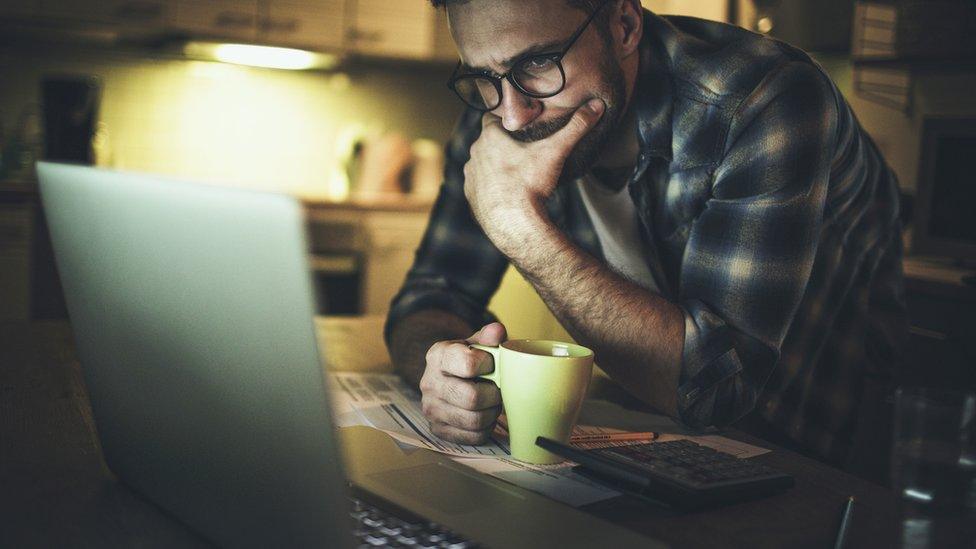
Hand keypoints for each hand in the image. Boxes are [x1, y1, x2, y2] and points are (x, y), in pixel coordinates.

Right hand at [419, 322, 505, 444]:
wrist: (449, 377)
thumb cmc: (468, 359)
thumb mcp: (477, 343)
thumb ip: (488, 337)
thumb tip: (497, 332)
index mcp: (438, 355)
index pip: (469, 364)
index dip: (490, 366)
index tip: (493, 365)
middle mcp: (429, 383)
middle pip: (473, 398)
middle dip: (494, 395)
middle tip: (498, 389)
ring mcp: (431, 409)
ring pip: (475, 420)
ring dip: (492, 412)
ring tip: (492, 402)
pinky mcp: (438, 430)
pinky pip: (473, 437)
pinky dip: (485, 428)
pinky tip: (484, 415)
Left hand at [463, 99, 604, 254]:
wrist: (515, 225)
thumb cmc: (531, 185)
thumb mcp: (556, 151)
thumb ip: (576, 127)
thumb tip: (597, 105)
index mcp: (489, 137)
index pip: (493, 117)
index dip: (507, 120)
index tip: (522, 127)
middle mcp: (474, 153)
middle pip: (488, 141)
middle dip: (503, 143)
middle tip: (524, 150)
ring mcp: (470, 176)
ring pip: (482, 163)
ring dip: (494, 165)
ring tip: (516, 172)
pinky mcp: (470, 196)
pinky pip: (479, 185)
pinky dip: (490, 186)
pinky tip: (505, 191)